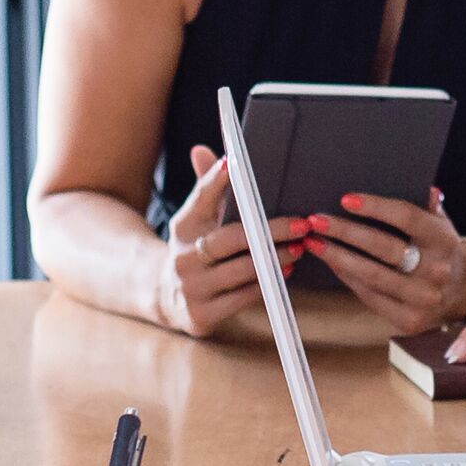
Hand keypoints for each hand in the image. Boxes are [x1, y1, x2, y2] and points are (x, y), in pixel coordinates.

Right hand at [150, 147, 301, 337]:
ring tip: (299, 249)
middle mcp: (182, 256)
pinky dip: (266, 286)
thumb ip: (206, 187)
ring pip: (242, 271)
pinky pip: (242, 298)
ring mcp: (190, 288)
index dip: (216, 181)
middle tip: (300, 225)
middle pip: (231, 238)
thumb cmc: (194, 249)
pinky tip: (284, 274)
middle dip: (270, 231)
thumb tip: (203, 150)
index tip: (235, 164)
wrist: (165, 296)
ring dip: (276, 260)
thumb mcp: (195, 219)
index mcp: (183, 226)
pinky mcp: (201, 315)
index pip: (200, 198)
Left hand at [304, 186, 465, 332]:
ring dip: (338, 258)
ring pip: (372, 275)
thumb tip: (423, 187)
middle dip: (345, 232)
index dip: (375, 207)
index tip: (345, 200)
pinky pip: (371, 296)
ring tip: (315, 243)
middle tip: (317, 221)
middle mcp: (436, 269)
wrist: (464, 292)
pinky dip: (348, 279)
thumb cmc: (441, 250)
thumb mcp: (441, 225)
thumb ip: (428, 207)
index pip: (407, 218)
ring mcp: (423, 297)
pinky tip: (333, 264)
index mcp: (443, 240)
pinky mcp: (410, 319)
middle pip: (383, 247)